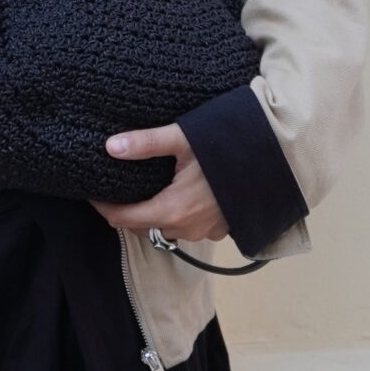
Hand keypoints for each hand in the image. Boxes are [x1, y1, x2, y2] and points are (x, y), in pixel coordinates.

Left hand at [89, 122, 228, 242]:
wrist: (277, 160)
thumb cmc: (230, 147)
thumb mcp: (184, 138)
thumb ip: (146, 143)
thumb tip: (110, 146)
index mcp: (172, 209)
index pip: (122, 219)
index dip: (103, 208)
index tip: (91, 194)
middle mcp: (186, 227)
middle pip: (141, 227)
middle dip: (124, 212)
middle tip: (113, 189)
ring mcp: (205, 231)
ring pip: (164, 230)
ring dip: (150, 215)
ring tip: (141, 190)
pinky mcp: (220, 229)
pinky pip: (186, 228)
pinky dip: (173, 216)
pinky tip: (173, 195)